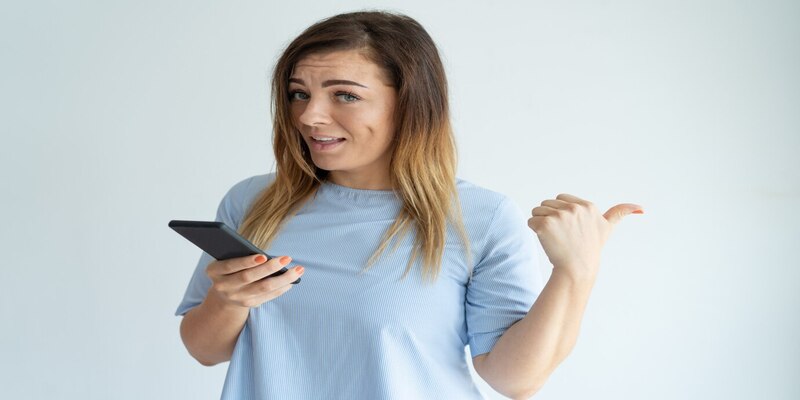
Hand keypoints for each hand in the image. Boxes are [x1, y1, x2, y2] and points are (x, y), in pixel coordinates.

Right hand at [206, 254, 304, 308]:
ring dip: (283, 279)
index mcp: (214, 271)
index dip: (247, 261)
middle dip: (269, 268)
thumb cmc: (230, 268)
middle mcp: (223, 286)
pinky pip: (268, 296)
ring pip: (263, 288)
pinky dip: (281, 288)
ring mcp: (236, 297)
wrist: (223, 294)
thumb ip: (238, 254)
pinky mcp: (248, 304)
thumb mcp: (227, 260)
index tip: (263, 256)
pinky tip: (292, 281)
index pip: (231, 266)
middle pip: (249, 277)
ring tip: (298, 270)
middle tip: (286, 258)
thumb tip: (264, 255)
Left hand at [528, 194, 642, 279]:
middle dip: (550, 217)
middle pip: (547, 204)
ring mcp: (559, 216)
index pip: (560, 199)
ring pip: (537, 211)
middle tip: (562, 235)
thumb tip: (642, 208)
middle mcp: (574, 209)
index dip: (561, 213)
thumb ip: (621, 213)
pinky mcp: (545, 225)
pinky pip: (531, 221)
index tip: (570, 228)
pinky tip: (546, 240)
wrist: (577, 268)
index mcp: (587, 206)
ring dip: (541, 223)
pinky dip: (534, 230)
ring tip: (555, 237)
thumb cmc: (590, 248)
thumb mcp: (607, 228)